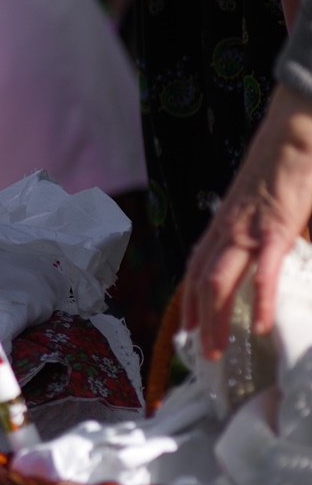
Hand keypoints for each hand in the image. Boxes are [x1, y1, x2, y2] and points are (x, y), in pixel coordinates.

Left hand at [182, 87, 311, 357]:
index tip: (188, 330)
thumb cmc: (285, 165)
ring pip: (220, 281)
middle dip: (199, 322)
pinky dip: (260, 300)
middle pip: (201, 282)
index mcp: (224, 224)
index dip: (189, 302)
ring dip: (216, 320)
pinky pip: (263, 270)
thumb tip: (272, 253)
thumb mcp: (266, 204)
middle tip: (203, 355)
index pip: (196, 270)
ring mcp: (247, 229)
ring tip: (218, 352)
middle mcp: (226, 230)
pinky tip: (259, 327)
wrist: (295, 129)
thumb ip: (264, 231)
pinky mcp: (274, 226)